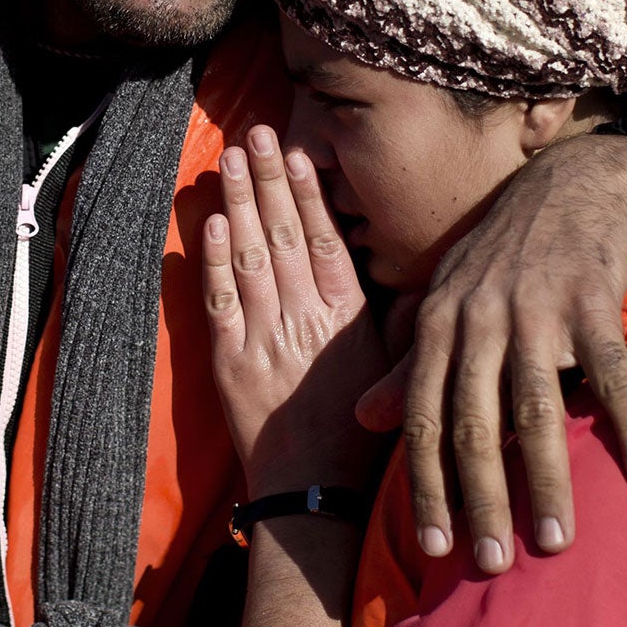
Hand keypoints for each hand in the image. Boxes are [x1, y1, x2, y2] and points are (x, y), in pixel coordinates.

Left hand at [203, 125, 387, 499]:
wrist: (315, 492)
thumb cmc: (361, 435)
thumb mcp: (396, 372)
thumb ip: (402, 322)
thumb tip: (416, 278)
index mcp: (347, 317)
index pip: (326, 240)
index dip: (308, 194)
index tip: (296, 154)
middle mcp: (305, 318)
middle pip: (284, 235)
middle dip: (266, 180)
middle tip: (254, 134)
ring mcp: (264, 337)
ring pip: (249, 257)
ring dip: (237, 204)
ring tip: (227, 159)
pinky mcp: (230, 361)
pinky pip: (219, 301)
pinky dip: (213, 260)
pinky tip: (210, 223)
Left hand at [355, 133, 626, 570]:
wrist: (573, 186)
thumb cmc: (502, 257)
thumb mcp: (445, 303)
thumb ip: (408, 365)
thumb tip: (364, 422)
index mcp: (437, 325)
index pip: (423, 417)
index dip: (427, 484)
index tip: (434, 547)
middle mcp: (478, 319)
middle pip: (475, 424)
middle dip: (481, 499)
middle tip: (491, 564)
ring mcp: (535, 309)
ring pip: (538, 409)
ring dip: (548, 481)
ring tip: (557, 542)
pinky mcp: (592, 300)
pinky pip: (612, 376)